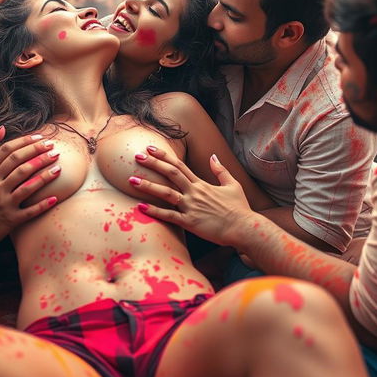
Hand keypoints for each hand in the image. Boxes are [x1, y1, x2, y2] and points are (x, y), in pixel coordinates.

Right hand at [0, 126, 60, 243]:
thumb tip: (1, 129)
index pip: (7, 151)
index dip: (25, 142)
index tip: (40, 137)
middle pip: (19, 164)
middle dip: (38, 153)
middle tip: (53, 147)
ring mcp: (3, 203)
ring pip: (27, 185)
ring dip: (45, 174)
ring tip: (59, 166)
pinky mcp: (11, 219)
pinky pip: (30, 211)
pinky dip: (43, 204)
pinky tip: (56, 197)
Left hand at [130, 146, 254, 246]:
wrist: (245, 228)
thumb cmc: (240, 208)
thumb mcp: (232, 185)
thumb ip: (221, 170)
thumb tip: (213, 156)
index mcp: (201, 184)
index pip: (179, 165)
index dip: (164, 156)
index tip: (150, 148)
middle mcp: (194, 192)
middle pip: (170, 174)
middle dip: (152, 164)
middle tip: (136, 156)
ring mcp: (191, 207)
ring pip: (166, 193)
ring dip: (148, 186)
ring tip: (131, 180)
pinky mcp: (190, 222)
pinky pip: (169, 216)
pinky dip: (155, 211)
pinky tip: (141, 207)